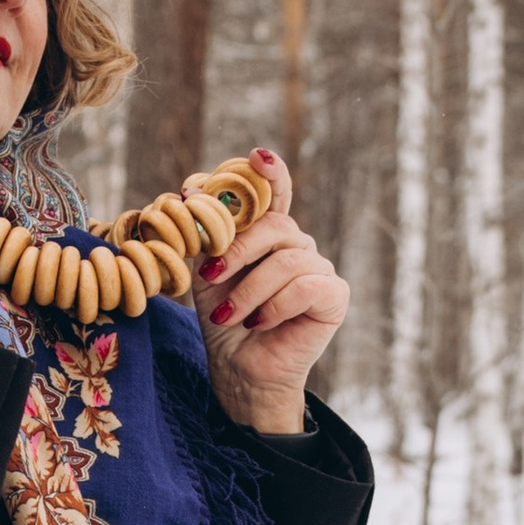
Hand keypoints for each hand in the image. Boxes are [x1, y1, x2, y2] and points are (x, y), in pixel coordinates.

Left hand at [194, 151, 346, 435]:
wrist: (239, 368)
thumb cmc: (225, 318)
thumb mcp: (205, 271)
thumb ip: (204, 233)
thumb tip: (189, 189)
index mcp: (268, 233)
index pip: (274, 192)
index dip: (270, 172)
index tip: (257, 156)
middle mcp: (298, 244)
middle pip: (274, 225)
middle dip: (237, 251)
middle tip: (210, 278)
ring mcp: (319, 268)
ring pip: (286, 259)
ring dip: (250, 290)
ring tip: (230, 316)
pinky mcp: (334, 296)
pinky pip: (306, 286)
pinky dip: (275, 306)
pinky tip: (260, 323)